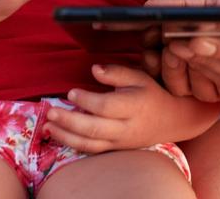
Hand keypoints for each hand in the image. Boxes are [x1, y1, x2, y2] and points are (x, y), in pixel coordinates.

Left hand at [43, 65, 217, 151]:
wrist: (172, 121)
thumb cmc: (152, 94)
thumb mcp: (139, 77)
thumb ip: (116, 72)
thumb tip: (94, 69)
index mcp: (134, 106)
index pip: (106, 106)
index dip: (86, 101)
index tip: (72, 92)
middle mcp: (126, 127)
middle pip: (94, 129)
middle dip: (69, 121)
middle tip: (50, 111)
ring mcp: (120, 141)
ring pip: (90, 144)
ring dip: (66, 136)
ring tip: (48, 126)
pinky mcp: (115, 148)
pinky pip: (92, 150)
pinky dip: (73, 144)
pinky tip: (59, 134)